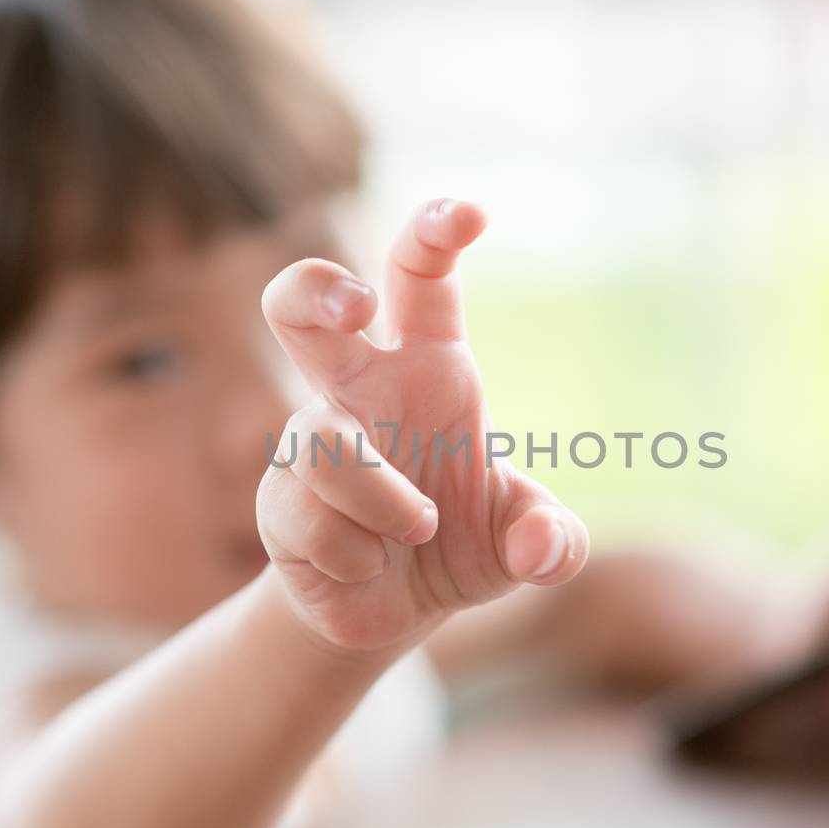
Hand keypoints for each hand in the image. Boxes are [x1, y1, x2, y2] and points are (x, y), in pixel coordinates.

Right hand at [257, 199, 588, 654]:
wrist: (399, 612)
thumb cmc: (465, 542)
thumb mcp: (526, 541)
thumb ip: (551, 539)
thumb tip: (541, 548)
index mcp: (425, 367)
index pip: (418, 277)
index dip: (434, 233)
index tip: (470, 215)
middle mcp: (358, 391)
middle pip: (302, 304)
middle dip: (318, 289)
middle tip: (357, 309)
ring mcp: (308, 444)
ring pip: (324, 442)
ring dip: (385, 498)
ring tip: (419, 530)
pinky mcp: (277, 505)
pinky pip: (308, 516)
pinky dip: (355, 554)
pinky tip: (368, 567)